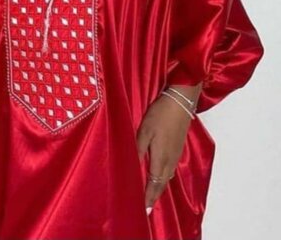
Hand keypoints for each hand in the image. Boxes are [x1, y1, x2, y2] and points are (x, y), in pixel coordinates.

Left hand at [136, 93, 192, 213]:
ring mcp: (176, 154)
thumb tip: (132, 168)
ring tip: (151, 194)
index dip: (149, 197)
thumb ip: (138, 150)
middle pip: (162, 184)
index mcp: (161, 158)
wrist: (181, 102)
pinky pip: (171, 169)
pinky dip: (164, 178)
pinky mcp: (178, 147)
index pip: (154, 184)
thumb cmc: (160, 115)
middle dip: (154, 196)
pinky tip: (159, 175)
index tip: (143, 210)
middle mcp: (171, 160)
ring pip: (167, 177)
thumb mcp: (144, 131)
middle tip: (146, 208)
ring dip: (159, 187)